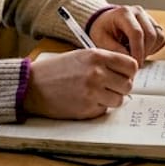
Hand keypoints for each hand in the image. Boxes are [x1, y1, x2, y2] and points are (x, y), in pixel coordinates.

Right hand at [23, 49, 138, 118]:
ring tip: (96, 94)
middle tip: (110, 86)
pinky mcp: (87, 108)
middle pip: (128, 85)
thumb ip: (104, 61)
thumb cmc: (56, 70)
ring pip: (119, 100)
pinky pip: (104, 110)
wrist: (33, 86)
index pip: (131, 66)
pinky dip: (98, 107)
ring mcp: (93, 92)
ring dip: (110, 99)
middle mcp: (97, 73)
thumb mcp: (81, 56)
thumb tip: (126, 72)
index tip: (123, 75)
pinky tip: (85, 100)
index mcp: (97, 56)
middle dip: (120, 87)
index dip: (129, 72)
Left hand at [89, 5, 164, 66]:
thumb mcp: (101, 40)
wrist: (105, 23)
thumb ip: (114, 50)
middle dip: (144, 53)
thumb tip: (130, 60)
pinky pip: (160, 39)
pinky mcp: (153, 24)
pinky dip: (153, 48)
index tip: (134, 64)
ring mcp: (147, 17)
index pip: (136, 33)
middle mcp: (138, 12)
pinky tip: (141, 50)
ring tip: (136, 55)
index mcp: (124, 13)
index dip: (137, 51)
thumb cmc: (102, 30)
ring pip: (158, 37)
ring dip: (149, 50)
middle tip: (135, 64)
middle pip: (150, 35)